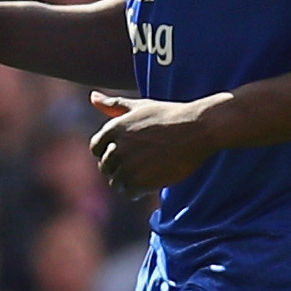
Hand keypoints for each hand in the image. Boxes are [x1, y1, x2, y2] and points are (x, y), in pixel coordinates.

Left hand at [87, 90, 222, 195]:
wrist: (197, 129)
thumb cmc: (170, 116)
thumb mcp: (140, 107)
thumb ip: (113, 105)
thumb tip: (92, 97)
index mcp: (113, 128)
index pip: (96, 149)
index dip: (109, 152)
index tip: (128, 151)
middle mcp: (116, 148)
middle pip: (106, 167)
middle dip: (121, 167)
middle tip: (144, 161)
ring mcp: (128, 166)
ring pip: (116, 182)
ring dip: (129, 181)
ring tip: (149, 171)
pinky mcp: (140, 182)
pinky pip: (129, 193)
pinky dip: (139, 191)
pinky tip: (153, 179)